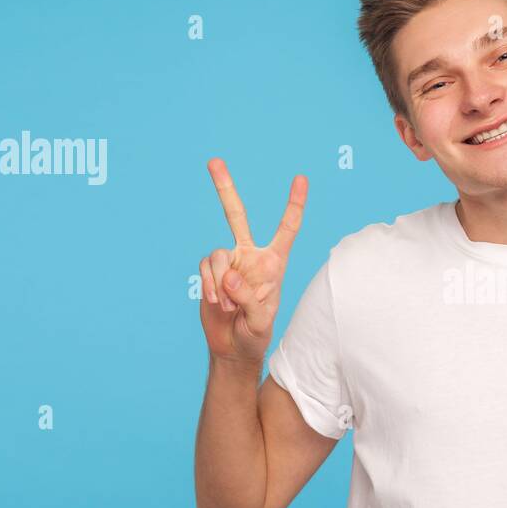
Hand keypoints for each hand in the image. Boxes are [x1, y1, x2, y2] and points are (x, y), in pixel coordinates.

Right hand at [198, 158, 307, 366]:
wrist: (233, 347)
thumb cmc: (256, 333)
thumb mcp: (260, 319)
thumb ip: (248, 296)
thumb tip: (228, 274)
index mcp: (274, 263)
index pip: (287, 228)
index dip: (294, 203)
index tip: (301, 178)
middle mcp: (250, 256)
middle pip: (236, 216)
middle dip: (224, 188)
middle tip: (213, 161)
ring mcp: (228, 262)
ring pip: (217, 255)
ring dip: (220, 284)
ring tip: (230, 307)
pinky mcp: (210, 273)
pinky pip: (205, 268)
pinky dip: (209, 286)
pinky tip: (218, 303)